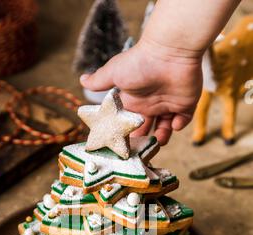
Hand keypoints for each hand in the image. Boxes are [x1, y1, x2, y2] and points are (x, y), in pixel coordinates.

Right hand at [80, 40, 202, 144]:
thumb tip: (82, 80)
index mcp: (133, 101)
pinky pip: (183, 120)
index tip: (124, 146)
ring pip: (165, 128)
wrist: (170, 51)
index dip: (126, 135)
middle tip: (141, 149)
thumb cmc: (140, 62)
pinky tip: (174, 123)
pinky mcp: (185, 103)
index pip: (128, 123)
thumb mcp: (114, 72)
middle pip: (146, 129)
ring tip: (159, 141)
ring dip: (162, 137)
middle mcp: (150, 104)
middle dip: (144, 140)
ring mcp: (168, 103)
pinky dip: (179, 125)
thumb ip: (100, 81)